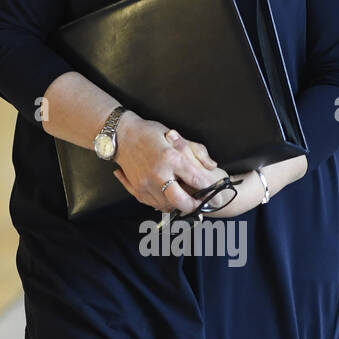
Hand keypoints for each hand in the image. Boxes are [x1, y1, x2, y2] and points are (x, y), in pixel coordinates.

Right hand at [111, 114, 225, 213]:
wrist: (121, 135)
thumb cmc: (149, 132)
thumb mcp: (175, 136)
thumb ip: (196, 151)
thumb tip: (212, 166)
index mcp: (171, 159)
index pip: (196, 179)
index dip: (209, 189)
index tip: (217, 195)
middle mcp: (158, 174)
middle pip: (181, 201)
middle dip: (194, 206)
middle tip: (201, 204)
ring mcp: (146, 184)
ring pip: (168, 206)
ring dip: (178, 205)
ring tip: (186, 201)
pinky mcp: (138, 189)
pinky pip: (153, 204)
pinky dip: (163, 204)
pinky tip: (170, 200)